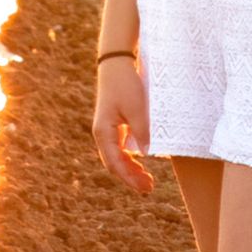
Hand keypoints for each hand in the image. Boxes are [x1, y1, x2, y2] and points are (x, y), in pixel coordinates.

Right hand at [91, 50, 152, 191]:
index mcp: (103, 132)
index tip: (145, 187)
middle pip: (114, 163)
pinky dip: (130, 158)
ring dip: (130, 169)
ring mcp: (108, 130)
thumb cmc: (125, 84)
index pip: (114, 163)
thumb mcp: (137, 108)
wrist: (117, 63)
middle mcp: (102, 133)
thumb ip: (142, 131)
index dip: (129, 178)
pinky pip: (120, 148)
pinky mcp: (115, 125)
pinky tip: (141, 162)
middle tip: (149, 188)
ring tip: (146, 180)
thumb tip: (146, 154)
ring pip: (117, 157)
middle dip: (130, 178)